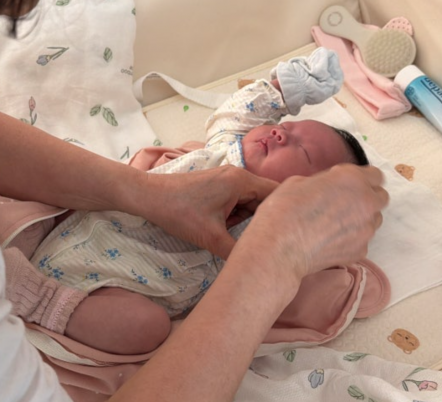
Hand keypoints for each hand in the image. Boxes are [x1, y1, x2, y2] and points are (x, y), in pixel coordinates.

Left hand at [133, 166, 277, 257]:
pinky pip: (238, 203)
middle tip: (270, 244)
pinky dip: (237, 218)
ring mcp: (228, 180)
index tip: (291, 235)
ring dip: (249, 221)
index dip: (287, 215)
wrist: (149, 197)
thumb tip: (256, 266)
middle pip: (266, 200)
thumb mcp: (210, 237)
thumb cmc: (179, 213)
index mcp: (242, 181)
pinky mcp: (218, 187)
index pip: (278, 195)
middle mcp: (238, 176)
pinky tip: (231, 233)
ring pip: (251, 203)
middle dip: (266, 222)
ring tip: (248, 241)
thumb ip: (236, 251)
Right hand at [239, 164, 387, 282]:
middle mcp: (366, 202)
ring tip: (335, 223)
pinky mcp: (361, 251)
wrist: (279, 248)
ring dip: (360, 218)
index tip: (348, 183)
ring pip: (373, 220)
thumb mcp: (300, 181)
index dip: (361, 178)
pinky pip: (362, 240)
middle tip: (344, 202)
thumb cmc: (284, 210)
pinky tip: (330, 240)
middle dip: (366, 197)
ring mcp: (366, 229)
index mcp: (353, 179)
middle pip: (381, 197)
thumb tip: (330, 187)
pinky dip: (351, 239)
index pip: (375, 174)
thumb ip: (325, 181)